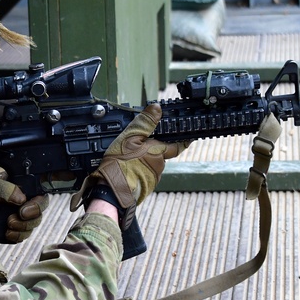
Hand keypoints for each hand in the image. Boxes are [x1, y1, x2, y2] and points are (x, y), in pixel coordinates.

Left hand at [0, 172, 47, 242]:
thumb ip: (3, 189)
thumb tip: (21, 197)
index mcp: (19, 186)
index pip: (39, 190)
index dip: (38, 201)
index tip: (23, 207)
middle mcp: (23, 199)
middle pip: (41, 207)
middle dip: (32, 215)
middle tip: (17, 216)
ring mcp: (21, 215)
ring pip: (35, 222)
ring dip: (23, 226)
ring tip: (8, 224)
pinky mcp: (17, 228)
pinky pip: (26, 234)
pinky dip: (18, 235)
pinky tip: (7, 232)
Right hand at [72, 104, 187, 215]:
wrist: (111, 191)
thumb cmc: (120, 164)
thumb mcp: (129, 137)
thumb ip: (144, 122)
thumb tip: (157, 108)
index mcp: (158, 152)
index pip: (177, 145)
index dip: (183, 141)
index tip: (188, 137)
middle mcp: (160, 166)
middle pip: (160, 155)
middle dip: (152, 151)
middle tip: (137, 148)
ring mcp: (153, 179)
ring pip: (151, 166)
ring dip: (143, 162)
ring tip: (127, 160)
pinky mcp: (146, 188)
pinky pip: (145, 177)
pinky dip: (138, 172)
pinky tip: (126, 170)